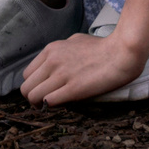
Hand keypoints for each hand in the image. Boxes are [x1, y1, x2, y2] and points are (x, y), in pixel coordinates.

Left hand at [19, 30, 148, 105]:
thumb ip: (60, 52)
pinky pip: (49, 101)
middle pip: (26, 87)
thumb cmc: (102, 47)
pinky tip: (60, 105)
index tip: (42, 91)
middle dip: (32, 98)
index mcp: (51, 50)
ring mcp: (61, 75)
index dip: (33, 86)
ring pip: (33, 96)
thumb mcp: (74, 41)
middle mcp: (52, 61)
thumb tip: (54, 63)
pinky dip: (51, 106)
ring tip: (48, 107)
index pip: (27, 74)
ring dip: (39, 105)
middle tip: (42, 103)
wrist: (121, 52)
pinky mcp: (73, 89)